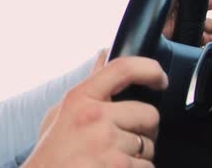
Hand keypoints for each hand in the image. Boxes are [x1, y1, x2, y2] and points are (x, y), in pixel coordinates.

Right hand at [23, 50, 167, 167]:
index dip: (150, 70)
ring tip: (111, 159)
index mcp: (80, 98)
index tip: (159, 79)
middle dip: (144, 129)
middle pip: (149, 114)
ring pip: (150, 147)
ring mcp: (107, 145)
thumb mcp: (61, 113)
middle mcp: (95, 118)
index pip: (124, 68)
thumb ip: (88, 85)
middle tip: (124, 139)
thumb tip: (104, 55)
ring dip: (137, 156)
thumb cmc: (51, 152)